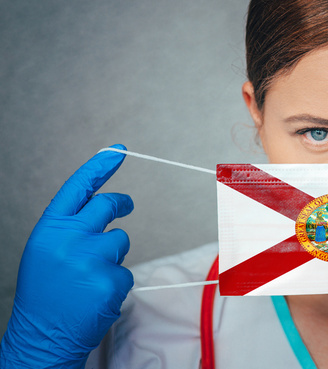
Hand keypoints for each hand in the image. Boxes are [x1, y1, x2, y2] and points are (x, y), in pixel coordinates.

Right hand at [1, 145, 133, 368]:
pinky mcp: (110, 279)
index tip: (118, 150)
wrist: (41, 336)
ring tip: (88, 278)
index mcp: (50, 229)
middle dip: (120, 204)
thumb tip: (104, 203)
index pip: (78, 187)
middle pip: (108, 205)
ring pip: (121, 240)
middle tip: (126, 206)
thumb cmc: (46, 292)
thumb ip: (71, 226)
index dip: (100, 166)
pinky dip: (116, 282)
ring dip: (113, 255)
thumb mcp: (47, 251)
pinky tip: (95, 296)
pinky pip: (126, 271)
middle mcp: (68, 238)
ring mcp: (90, 258)